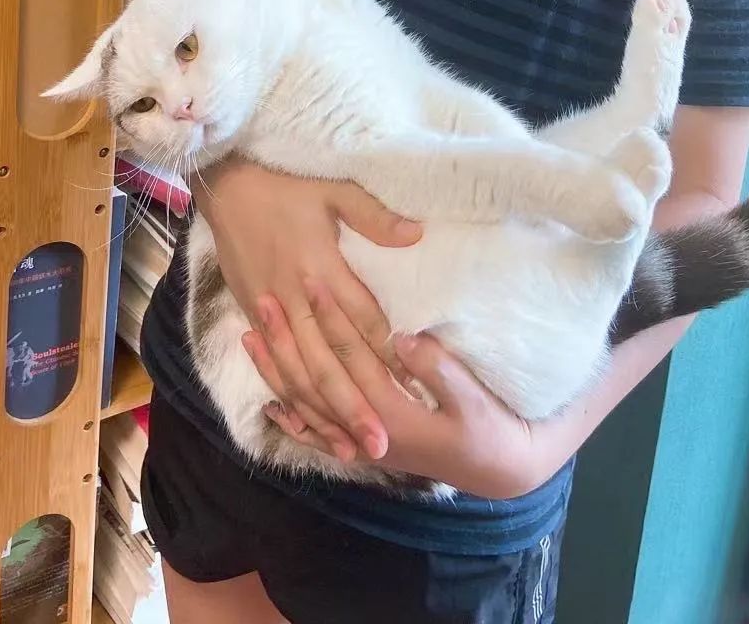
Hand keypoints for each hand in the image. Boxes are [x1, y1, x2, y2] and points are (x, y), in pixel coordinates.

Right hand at [192, 157, 421, 463]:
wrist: (227, 189)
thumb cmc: (286, 189)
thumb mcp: (334, 191)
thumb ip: (375, 217)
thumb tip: (417, 234)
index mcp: (322, 267)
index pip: (361, 320)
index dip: (386, 355)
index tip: (412, 386)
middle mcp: (297, 298)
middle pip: (329, 361)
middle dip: (355, 404)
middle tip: (382, 441)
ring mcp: (272, 312)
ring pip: (299, 373)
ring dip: (324, 412)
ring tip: (349, 447)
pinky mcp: (253, 317)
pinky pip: (275, 367)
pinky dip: (292, 398)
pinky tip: (308, 422)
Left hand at [244, 282, 554, 499]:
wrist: (498, 470)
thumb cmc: (489, 427)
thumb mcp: (473, 396)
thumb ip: (437, 367)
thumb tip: (400, 337)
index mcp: (392, 412)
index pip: (350, 354)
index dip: (329, 314)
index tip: (311, 278)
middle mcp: (365, 432)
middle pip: (315, 378)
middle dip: (287, 338)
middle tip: (264, 298)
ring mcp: (360, 446)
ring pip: (306, 406)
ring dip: (276, 371)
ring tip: (250, 335)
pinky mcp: (363, 452)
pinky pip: (317, 437)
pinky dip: (291, 420)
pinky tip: (271, 405)